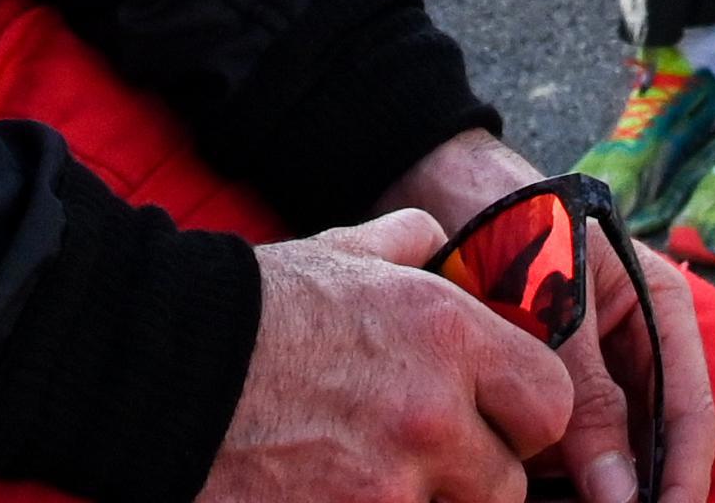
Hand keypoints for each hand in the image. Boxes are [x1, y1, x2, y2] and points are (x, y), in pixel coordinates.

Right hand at [208, 212, 578, 502]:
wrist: (164, 371)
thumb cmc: (256, 310)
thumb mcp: (342, 252)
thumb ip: (410, 243)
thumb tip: (439, 238)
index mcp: (447, 337)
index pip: (550, 402)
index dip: (526, 415)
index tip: (498, 419)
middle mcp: (431, 417)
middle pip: (507, 485)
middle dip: (477, 478)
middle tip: (433, 463)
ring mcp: (386, 489)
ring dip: (425, 501)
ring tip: (375, 476)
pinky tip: (338, 492)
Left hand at [387, 138, 714, 502]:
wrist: (444, 193)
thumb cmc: (514, 228)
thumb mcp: (558, 310)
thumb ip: (588, 401)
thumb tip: (622, 497)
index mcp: (660, 313)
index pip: (689, 412)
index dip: (683, 478)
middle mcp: (636, 348)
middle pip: (654, 440)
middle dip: (640, 491)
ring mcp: (595, 371)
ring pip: (609, 451)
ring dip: (596, 487)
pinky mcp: (551, 389)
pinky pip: (564, 444)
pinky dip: (556, 476)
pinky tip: (536, 493)